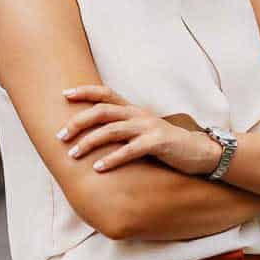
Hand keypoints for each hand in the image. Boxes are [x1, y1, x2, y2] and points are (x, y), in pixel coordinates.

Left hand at [58, 85, 220, 174]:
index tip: (64, 93)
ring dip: (90, 142)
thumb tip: (93, 136)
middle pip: (103, 111)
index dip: (85, 91)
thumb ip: (122, 129)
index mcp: (134, 110)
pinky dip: (112, 159)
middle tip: (60, 136)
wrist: (199, 152)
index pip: (106, 94)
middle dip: (78, 121)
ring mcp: (149, 127)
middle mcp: (139, 114)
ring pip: (113, 130)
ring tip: (73, 154)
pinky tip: (98, 168)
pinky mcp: (158, 143)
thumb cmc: (166, 144)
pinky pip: (131, 150)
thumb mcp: (142, 131)